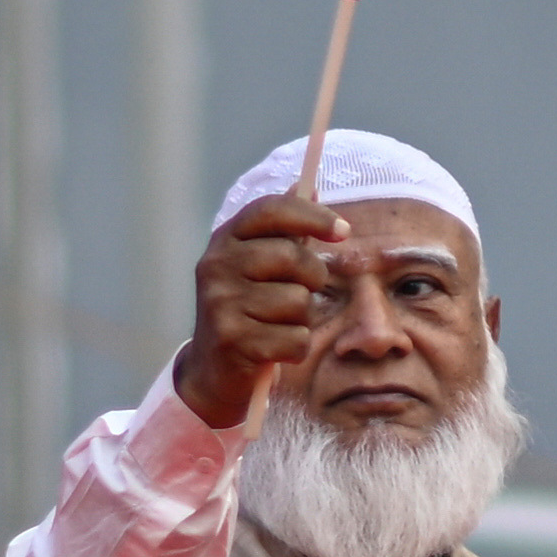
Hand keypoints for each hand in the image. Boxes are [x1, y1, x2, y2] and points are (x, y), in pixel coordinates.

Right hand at [174, 200, 343, 429]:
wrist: (213, 369)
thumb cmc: (248, 308)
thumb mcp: (258, 264)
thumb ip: (284, 230)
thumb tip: (310, 187)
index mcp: (225, 240)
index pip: (271, 210)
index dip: (312, 217)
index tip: (343, 232)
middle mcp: (216, 266)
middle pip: (294, 258)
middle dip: (312, 279)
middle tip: (301, 294)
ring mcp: (221, 303)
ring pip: (298, 302)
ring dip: (301, 319)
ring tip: (277, 325)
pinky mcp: (233, 340)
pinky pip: (296, 338)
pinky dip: (296, 348)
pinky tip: (275, 349)